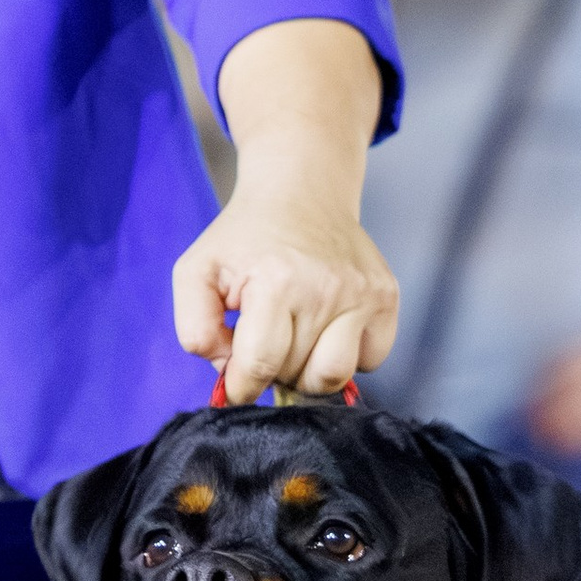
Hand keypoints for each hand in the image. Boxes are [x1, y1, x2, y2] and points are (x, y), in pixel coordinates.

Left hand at [174, 182, 399, 403]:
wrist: (301, 193)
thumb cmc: (246, 238)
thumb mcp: (196, 272)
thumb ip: (194, 328)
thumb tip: (226, 370)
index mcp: (275, 283)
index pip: (259, 366)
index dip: (240, 387)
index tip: (236, 382)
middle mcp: (325, 289)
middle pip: (297, 376)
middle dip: (274, 370)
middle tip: (266, 339)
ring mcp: (362, 294)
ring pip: (335, 376)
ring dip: (310, 370)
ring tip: (296, 338)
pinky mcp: (386, 297)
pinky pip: (371, 360)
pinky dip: (348, 356)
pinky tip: (328, 328)